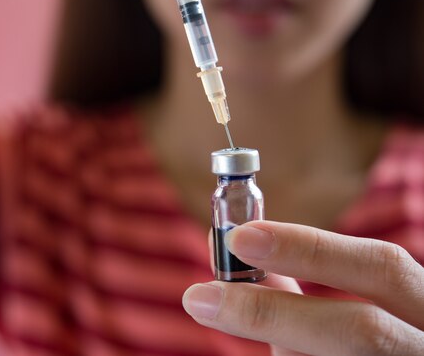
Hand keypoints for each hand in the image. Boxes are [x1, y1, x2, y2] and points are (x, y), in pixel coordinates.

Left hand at [183, 221, 423, 355]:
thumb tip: (234, 242)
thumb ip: (296, 283)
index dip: (311, 249)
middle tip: (199, 297)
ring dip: (278, 346)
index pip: (381, 267)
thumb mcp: (352, 307)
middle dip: (272, 311)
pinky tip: (281, 350)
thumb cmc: (370, 344)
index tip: (240, 237)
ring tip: (228, 324)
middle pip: (362, 330)